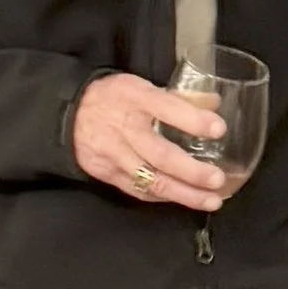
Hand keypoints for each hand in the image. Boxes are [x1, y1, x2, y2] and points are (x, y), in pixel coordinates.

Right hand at [71, 71, 235, 211]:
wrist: (68, 113)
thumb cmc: (115, 98)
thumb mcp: (141, 87)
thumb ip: (178, 98)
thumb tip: (214, 105)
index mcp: (135, 98)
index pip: (166, 108)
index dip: (193, 120)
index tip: (219, 129)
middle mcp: (124, 127)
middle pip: (161, 154)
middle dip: (192, 171)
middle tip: (218, 180)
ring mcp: (114, 154)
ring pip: (152, 180)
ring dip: (185, 194)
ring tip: (212, 201)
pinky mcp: (107, 174)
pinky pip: (139, 191)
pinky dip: (165, 197)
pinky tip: (187, 199)